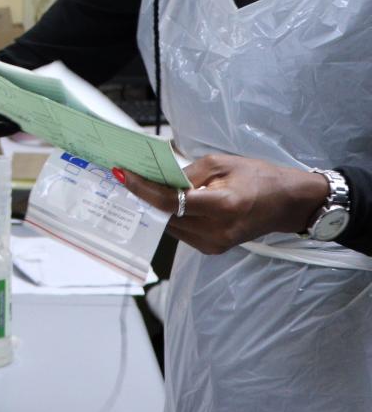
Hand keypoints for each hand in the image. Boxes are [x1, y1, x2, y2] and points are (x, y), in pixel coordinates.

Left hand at [117, 153, 329, 254]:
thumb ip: (187, 173)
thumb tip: (158, 179)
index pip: (170, 202)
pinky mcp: (214, 248)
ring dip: (156, 207)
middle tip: (127, 177)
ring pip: (171, 226)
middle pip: (166, 216)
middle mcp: (217, 231)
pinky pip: (182, 231)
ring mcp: (215, 244)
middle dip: (145, 196)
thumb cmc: (259, 177)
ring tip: (144, 186)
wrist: (288, 203)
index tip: (123, 175)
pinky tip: (167, 200)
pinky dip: (172, 216)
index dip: (143, 189)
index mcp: (222, 206)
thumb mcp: (221, 163)